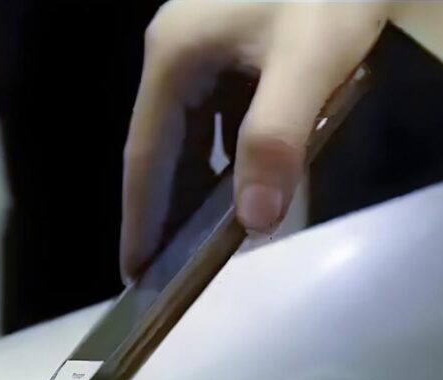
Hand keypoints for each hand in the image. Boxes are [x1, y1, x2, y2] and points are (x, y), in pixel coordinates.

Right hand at [121, 0, 388, 278]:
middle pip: (161, 145)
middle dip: (164, 209)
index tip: (134, 273)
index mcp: (174, 56)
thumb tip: (254, 223)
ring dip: (198, 185)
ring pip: (192, 131)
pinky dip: (227, 155)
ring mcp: (206, 44)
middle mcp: (177, 50)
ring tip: (204, 243)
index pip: (144, 154)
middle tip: (167, 272)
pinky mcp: (237, 42)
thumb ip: (275, 140)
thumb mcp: (308, 64)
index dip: (141, 217)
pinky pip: (220, 113)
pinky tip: (251, 183)